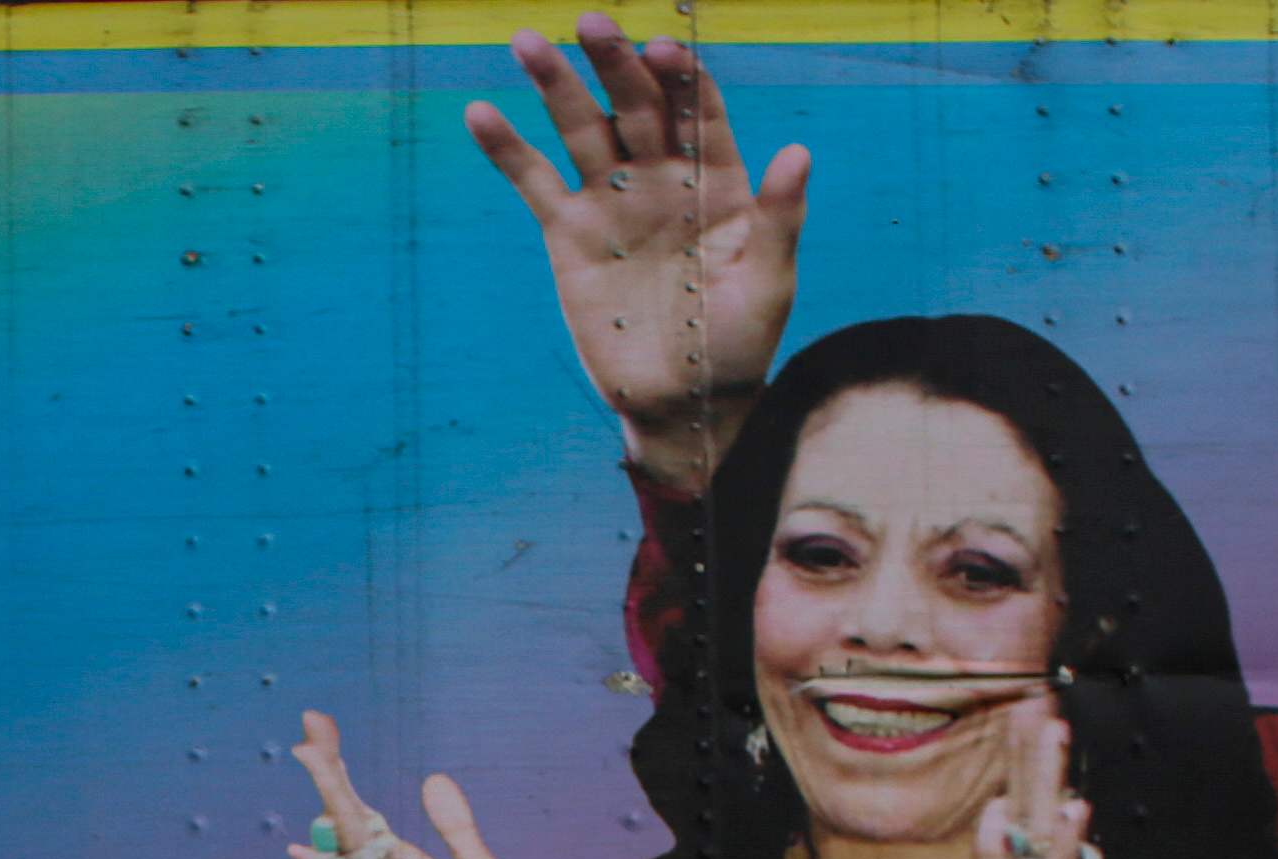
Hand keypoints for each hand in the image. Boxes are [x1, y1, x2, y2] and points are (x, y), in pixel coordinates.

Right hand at [288, 711, 562, 858]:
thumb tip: (432, 779)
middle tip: (309, 733)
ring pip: (354, 857)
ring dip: (333, 814)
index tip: (319, 728)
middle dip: (333, 780)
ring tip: (312, 768)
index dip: (344, 774)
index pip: (368, 814)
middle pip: (354, 826)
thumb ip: (456, 830)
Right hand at [469, 17, 808, 491]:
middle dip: (614, 63)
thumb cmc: (738, 344)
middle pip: (636, 103)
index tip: (663, 52)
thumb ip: (779, 216)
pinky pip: (535, 181)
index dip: (680, 77)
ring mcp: (613, 200)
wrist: (682, 402)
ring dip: (554, 84)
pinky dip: (508, 149)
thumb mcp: (769, 282)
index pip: (698, 109)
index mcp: (716, 178)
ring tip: (527, 41)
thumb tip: (797, 152)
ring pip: (581, 128)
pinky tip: (480, 114)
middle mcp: (662, 176)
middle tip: (591, 23)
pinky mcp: (569, 232)